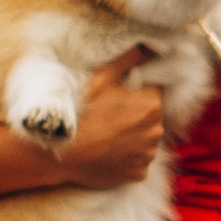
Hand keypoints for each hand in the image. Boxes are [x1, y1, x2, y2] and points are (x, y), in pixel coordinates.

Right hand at [56, 49, 166, 185]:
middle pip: (149, 117)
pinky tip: (107, 151)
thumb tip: (147, 47)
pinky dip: (125, 157)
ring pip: (143, 140)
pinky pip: (135, 161)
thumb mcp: (102, 78)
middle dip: (134, 114)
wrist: (63, 152)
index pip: (153, 92)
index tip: (118, 95)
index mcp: (152, 106)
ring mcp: (147, 155)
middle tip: (108, 114)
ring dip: (131, 137)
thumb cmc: (82, 112)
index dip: (136, 91)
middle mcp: (156, 132)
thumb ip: (127, 60)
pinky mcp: (138, 173)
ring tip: (106, 134)